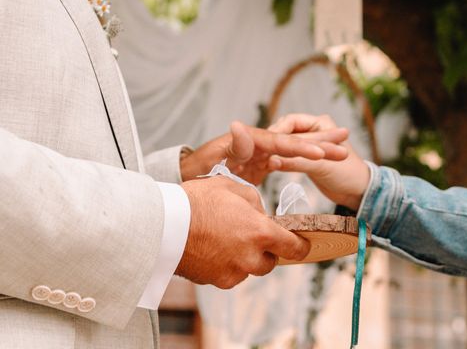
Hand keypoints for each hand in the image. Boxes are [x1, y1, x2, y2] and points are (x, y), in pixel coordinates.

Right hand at [175, 176, 309, 287]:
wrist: (163, 224)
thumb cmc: (198, 201)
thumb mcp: (233, 188)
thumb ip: (254, 202)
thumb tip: (260, 213)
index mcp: (260, 232)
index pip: (294, 247)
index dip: (301, 246)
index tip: (302, 243)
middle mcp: (250, 257)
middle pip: (271, 262)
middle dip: (266, 250)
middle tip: (252, 235)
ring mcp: (233, 272)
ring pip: (249, 269)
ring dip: (246, 258)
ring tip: (226, 239)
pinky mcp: (216, 280)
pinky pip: (230, 274)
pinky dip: (227, 264)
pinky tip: (213, 248)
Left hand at [180, 120, 348, 183]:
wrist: (187, 180)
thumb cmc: (196, 173)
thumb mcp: (211, 161)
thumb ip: (230, 146)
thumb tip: (238, 126)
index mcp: (249, 141)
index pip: (280, 143)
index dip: (302, 148)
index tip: (322, 154)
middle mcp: (258, 142)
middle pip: (294, 142)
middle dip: (321, 143)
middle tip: (346, 145)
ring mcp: (261, 152)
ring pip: (296, 151)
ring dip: (320, 150)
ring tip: (344, 150)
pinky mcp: (261, 164)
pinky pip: (289, 161)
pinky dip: (306, 161)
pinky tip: (323, 161)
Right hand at [268, 114, 369, 210]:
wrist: (359, 192)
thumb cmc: (348, 175)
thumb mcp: (320, 168)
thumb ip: (296, 163)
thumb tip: (271, 162)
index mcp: (320, 123)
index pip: (290, 121)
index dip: (276, 132)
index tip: (265, 144)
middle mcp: (313, 130)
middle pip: (285, 131)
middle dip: (273, 141)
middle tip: (259, 154)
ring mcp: (308, 144)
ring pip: (284, 144)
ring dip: (275, 151)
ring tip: (261, 162)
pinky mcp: (305, 158)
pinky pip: (287, 155)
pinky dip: (279, 160)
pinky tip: (268, 168)